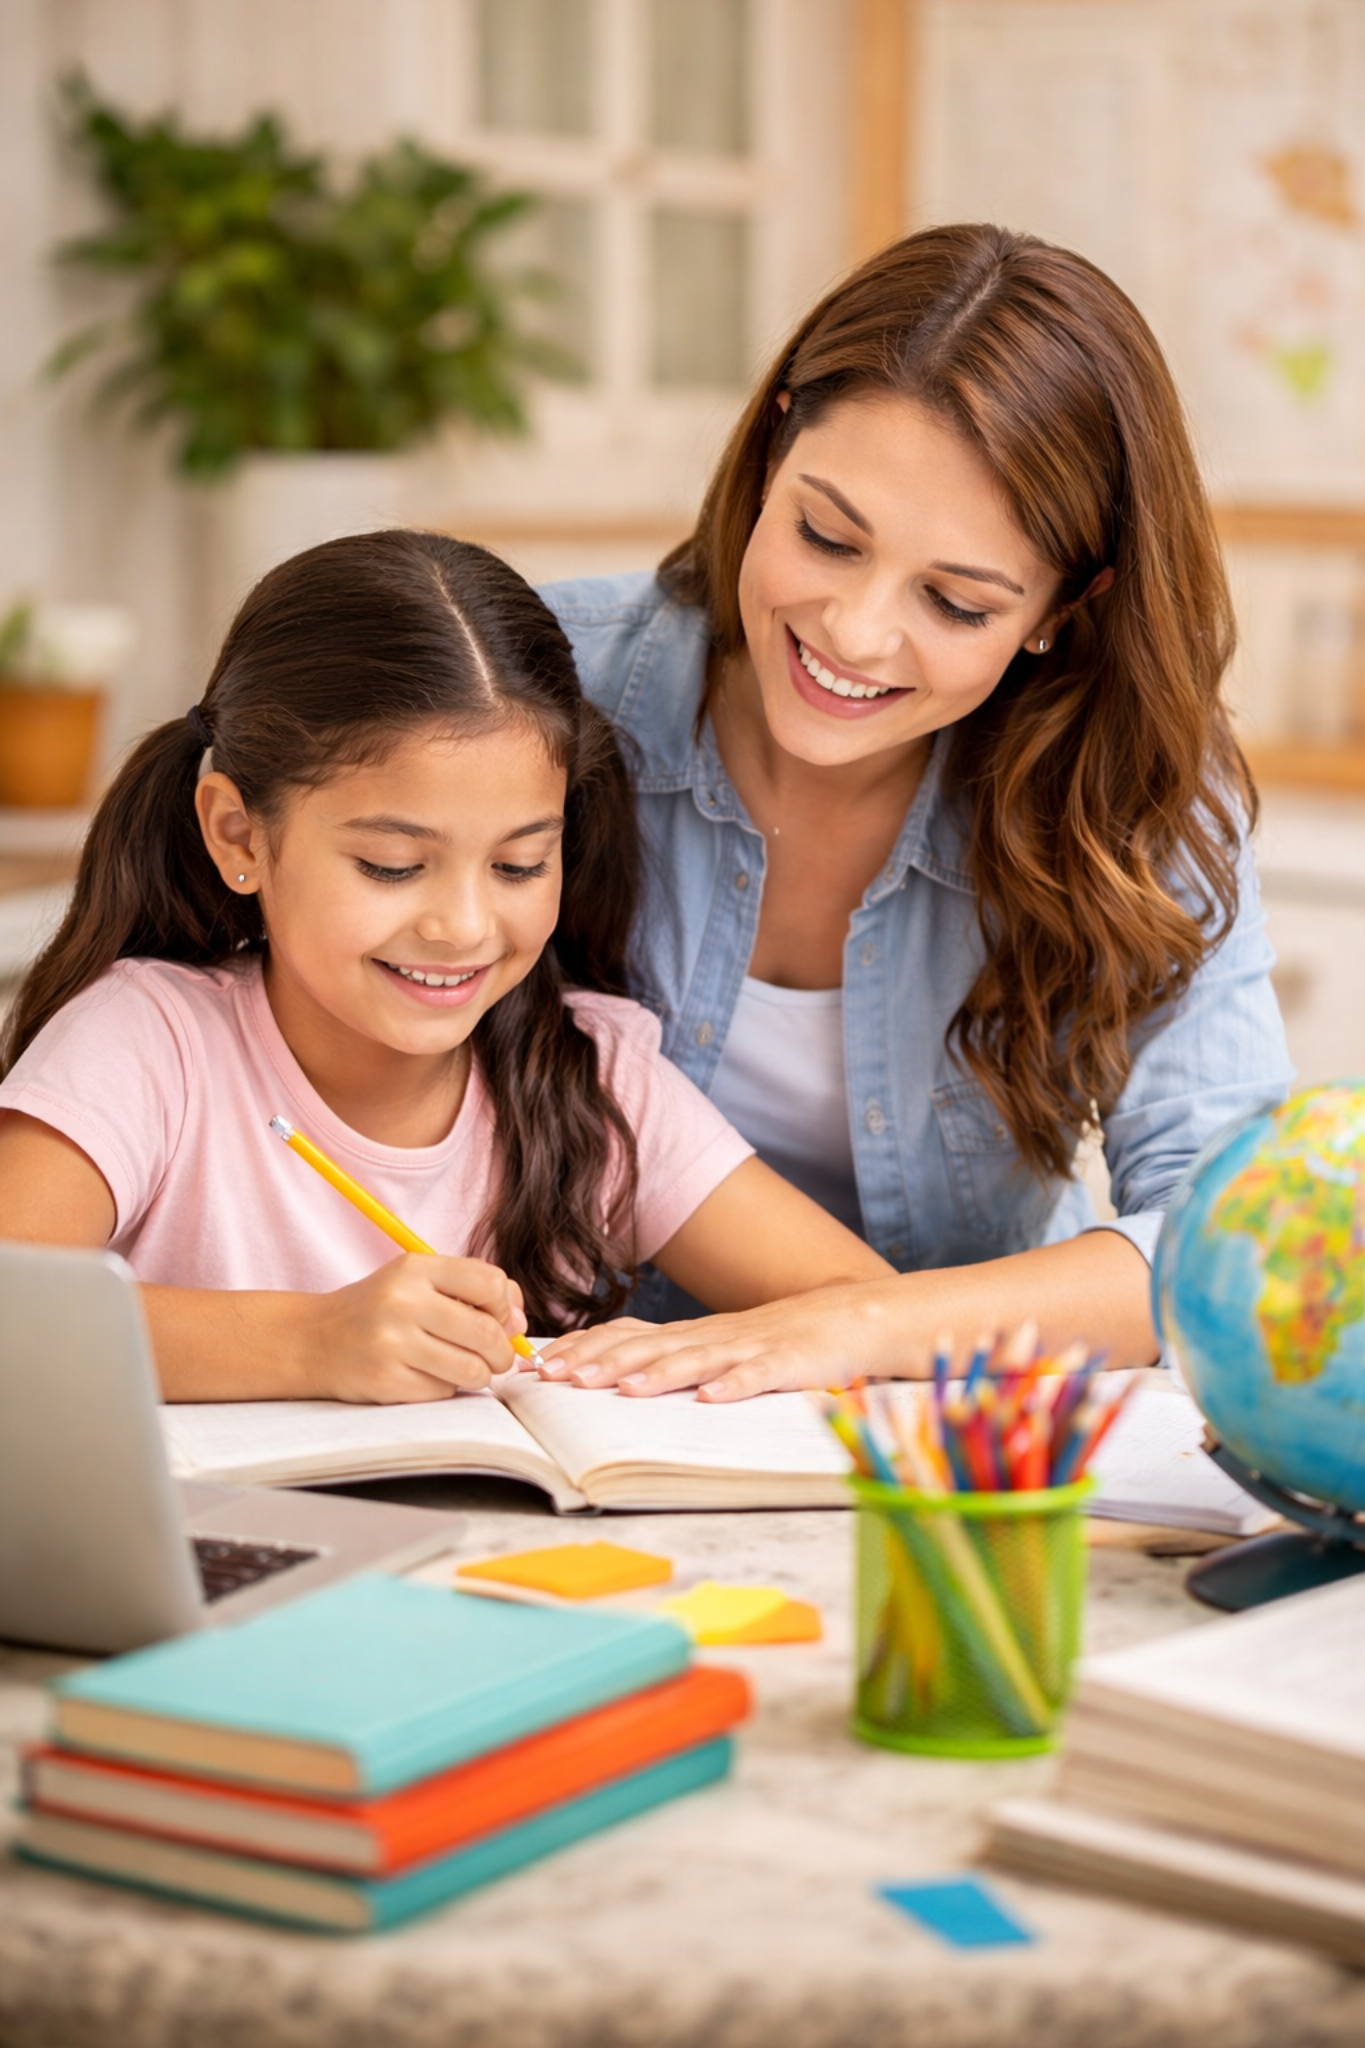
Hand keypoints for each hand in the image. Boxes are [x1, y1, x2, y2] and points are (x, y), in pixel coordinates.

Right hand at [308, 1255, 527, 1403]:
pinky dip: (446, 1388)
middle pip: (488, 1332)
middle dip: (501, 1352)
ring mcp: (392, 1343)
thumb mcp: (417, 1281)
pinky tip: (426, 1375)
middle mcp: (403, 1302)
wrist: (313, 1340)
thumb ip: (471, 1290)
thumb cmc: (378, 1309)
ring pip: (472, 1369)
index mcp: (415, 1268)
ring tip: (465, 1368)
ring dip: (479, 1375)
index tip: (499, 1318)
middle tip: (495, 1357)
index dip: (506, 1306)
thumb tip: (519, 1323)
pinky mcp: (386, 1381)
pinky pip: (444, 1392)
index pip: (491, 1283)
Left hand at [537, 1285, 928, 1401]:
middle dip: (602, 1362)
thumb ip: (675, 1359)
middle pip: (650, 1347)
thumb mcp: (719, 1347)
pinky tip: (712, 1399)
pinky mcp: (789, 1363)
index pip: (628, 1335)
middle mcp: (713, 1337)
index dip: (586, 1348)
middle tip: (560, 1378)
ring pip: (696, 1360)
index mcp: (693, 1335)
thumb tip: (614, 1378)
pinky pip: (759, 1376)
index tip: (543, 1363)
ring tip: (622, 1388)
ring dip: (657, 1374)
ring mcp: (750, 1347)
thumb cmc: (780, 1340)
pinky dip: (735, 1386)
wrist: (852, 1317)